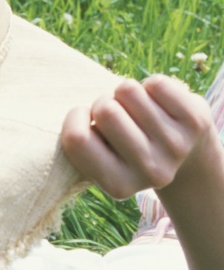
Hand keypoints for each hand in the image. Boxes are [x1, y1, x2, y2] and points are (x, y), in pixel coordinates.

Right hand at [61, 74, 215, 199]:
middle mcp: (149, 171)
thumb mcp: (101, 160)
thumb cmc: (128, 151)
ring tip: (135, 111)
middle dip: (102, 103)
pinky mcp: (195, 122)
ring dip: (126, 94)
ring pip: (128, 90)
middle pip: (105, 110)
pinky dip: (150, 88)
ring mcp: (175, 146)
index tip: (83, 118)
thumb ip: (83, 144)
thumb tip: (79, 114)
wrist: (185, 157)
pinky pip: (155, 83)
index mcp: (117, 186)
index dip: (74, 118)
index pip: (77, 139)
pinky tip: (158, 105)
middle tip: (114, 116)